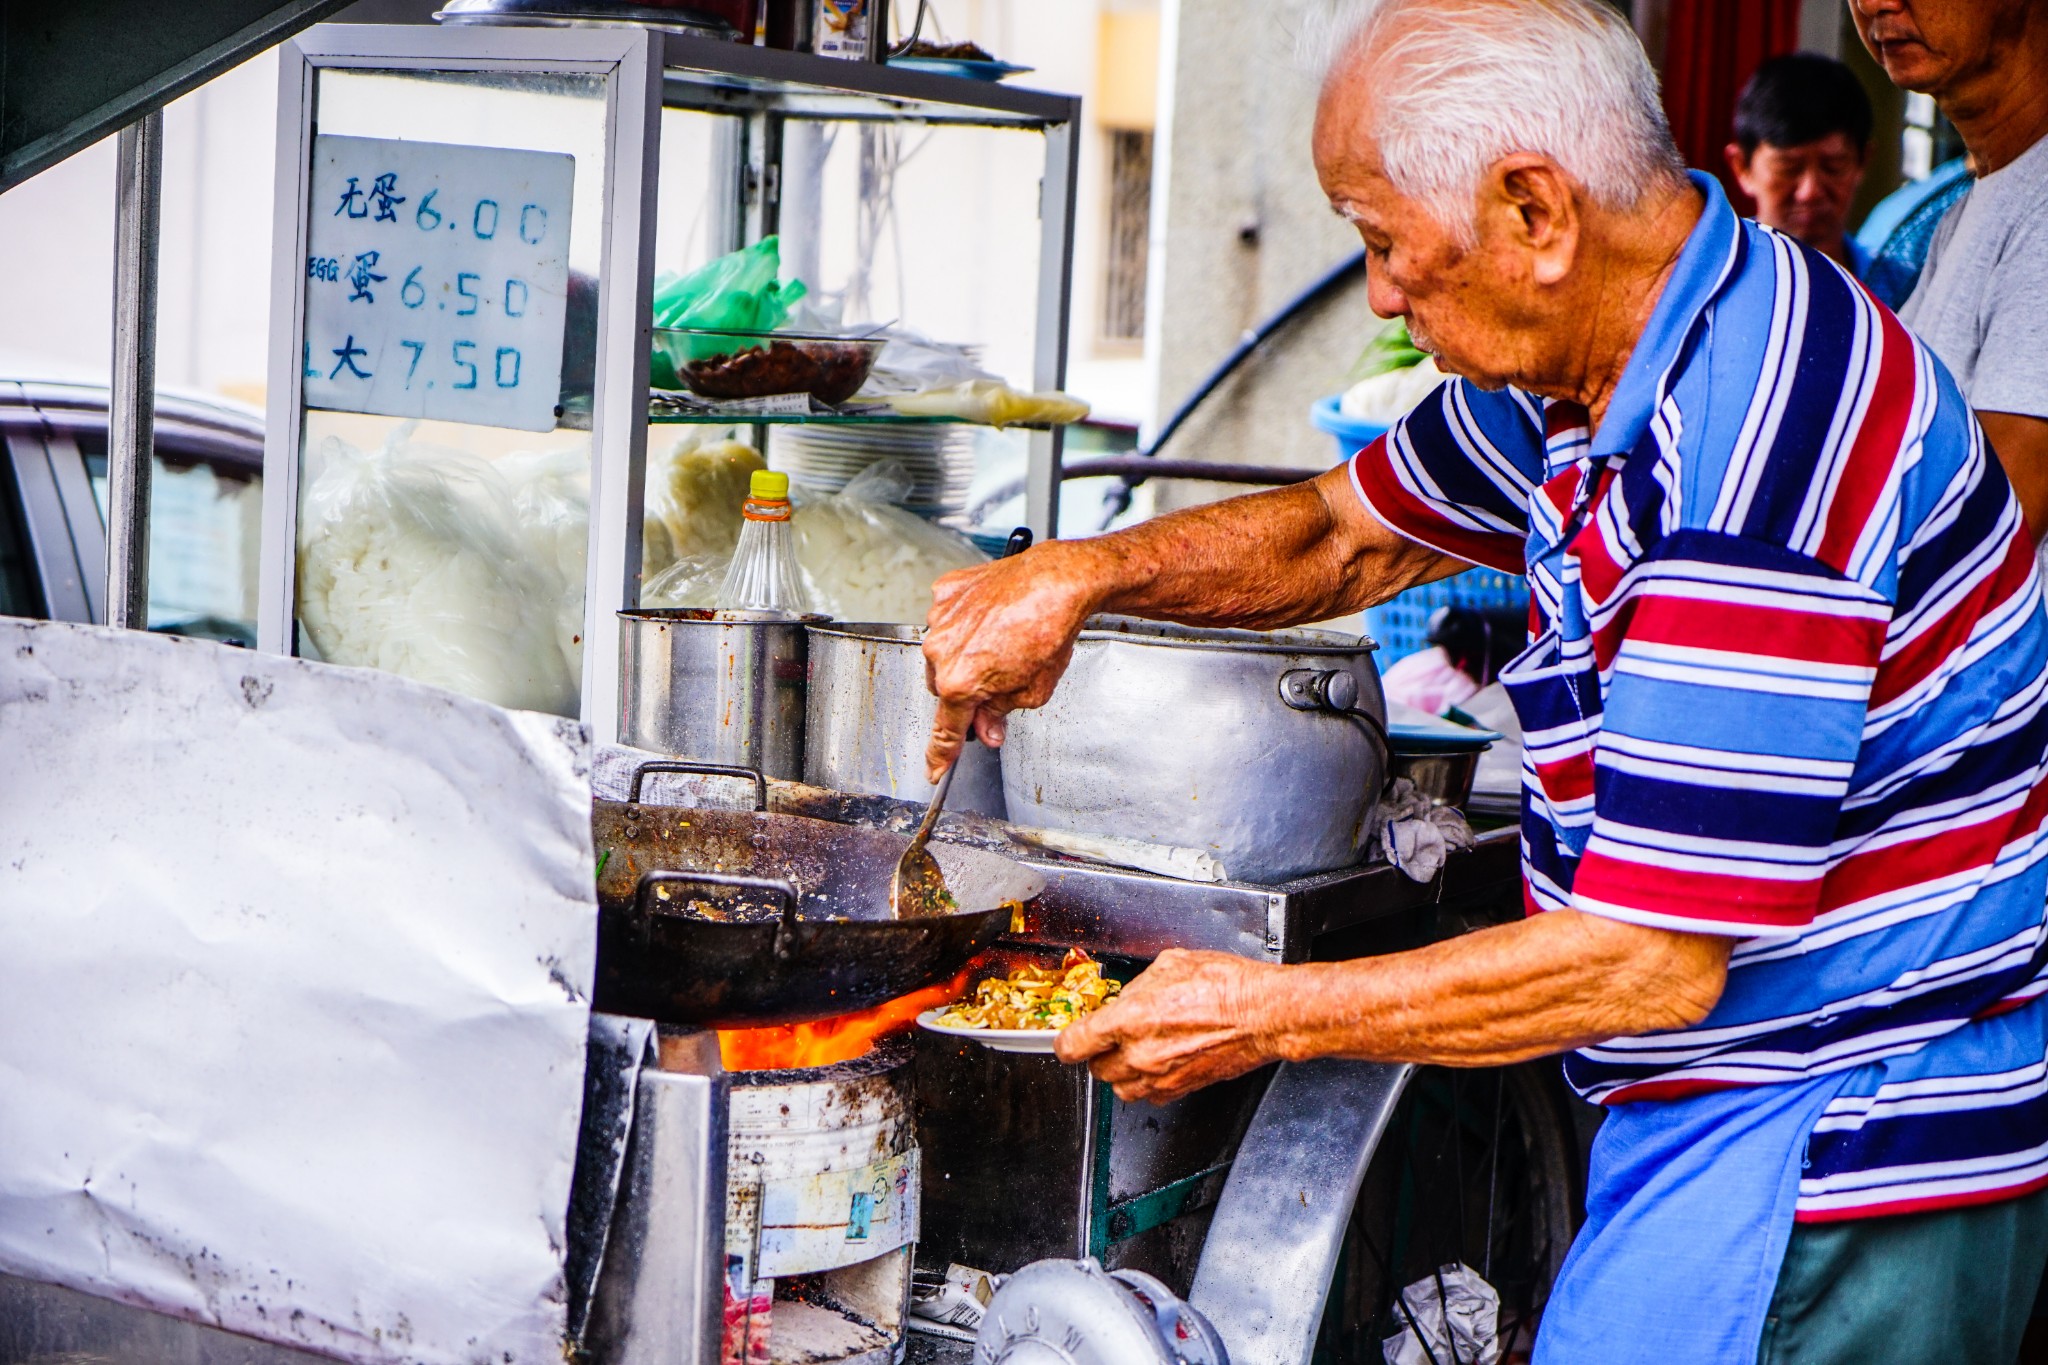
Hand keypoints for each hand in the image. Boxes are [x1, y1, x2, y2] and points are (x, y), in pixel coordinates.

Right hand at [921, 542, 1103, 781]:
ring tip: (1002, 640)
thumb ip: (1000, 713)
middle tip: (999, 680)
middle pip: (945, 688)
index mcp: (961, 683)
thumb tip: (987, 728)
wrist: (1057, 581)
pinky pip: (947, 618)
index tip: (935, 768)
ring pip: (942, 652)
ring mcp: (940, 619)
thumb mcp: (1033, 691)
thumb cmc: (1050, 630)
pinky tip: (992, 618)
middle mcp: (941, 652)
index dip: (941, 754)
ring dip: (964, 654)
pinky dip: (965, 622)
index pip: (945, 730)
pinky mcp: (946, 592)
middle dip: (967, 690)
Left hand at [1053, 949, 1285, 1103]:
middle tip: (1110, 1037)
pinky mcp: (1182, 1089)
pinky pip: (1149, 1095)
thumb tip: (1128, 997)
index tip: (1069, 1038)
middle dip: (1098, 1053)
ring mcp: (1161, 1076)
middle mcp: (1141, 1054)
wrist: (1263, 1015)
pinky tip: (1158, 1062)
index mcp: (1131, 1019)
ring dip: (1120, 1072)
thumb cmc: (1227, 986)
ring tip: (1134, 1051)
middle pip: (1096, 1069)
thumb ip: (1139, 986)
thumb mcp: (1171, 965)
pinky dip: (1147, 1084)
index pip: (1074, 1044)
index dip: (1066, 1041)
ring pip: (1120, 1088)